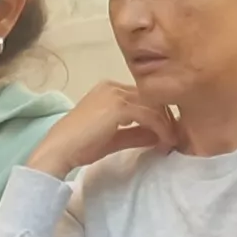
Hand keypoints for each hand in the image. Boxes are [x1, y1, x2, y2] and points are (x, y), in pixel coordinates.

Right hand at [27, 81, 174, 175]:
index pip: (143, 97)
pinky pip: (149, 115)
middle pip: (151, 98)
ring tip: (172, 142)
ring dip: (167, 125)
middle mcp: (112, 86)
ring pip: (153, 105)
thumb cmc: (80, 146)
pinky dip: (161, 129)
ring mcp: (115, 94)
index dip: (159, 114)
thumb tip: (159, 135)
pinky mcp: (119, 106)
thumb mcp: (113, 138)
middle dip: (167, 117)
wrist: (59, 151)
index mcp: (109, 90)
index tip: (170, 132)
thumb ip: (136, 133)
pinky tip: (165, 142)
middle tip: (176, 137)